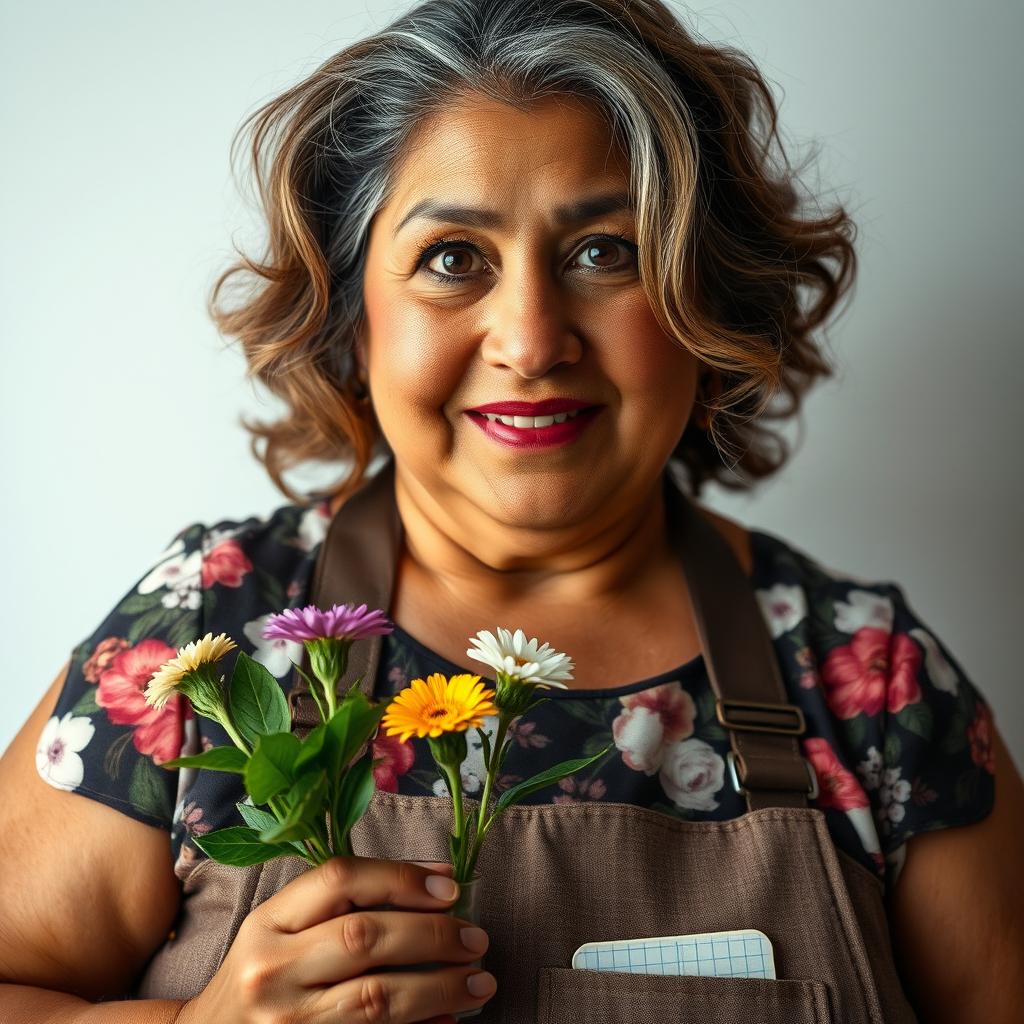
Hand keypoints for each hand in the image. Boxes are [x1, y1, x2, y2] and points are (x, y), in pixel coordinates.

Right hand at [178, 856, 495, 1023]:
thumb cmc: (261, 974)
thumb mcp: (282, 927)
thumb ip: (346, 901)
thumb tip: (440, 880)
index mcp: (268, 922)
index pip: (340, 878)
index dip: (401, 877)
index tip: (450, 885)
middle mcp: (272, 970)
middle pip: (365, 937)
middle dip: (432, 935)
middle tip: (477, 937)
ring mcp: (289, 1022)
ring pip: (377, 997)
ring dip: (440, 987)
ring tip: (480, 980)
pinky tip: (448, 1019)